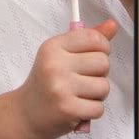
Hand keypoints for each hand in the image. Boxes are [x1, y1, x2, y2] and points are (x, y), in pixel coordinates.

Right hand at [18, 19, 116, 138]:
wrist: (25, 113)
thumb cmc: (46, 82)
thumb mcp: (60, 55)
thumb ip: (87, 40)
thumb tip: (112, 25)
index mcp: (53, 46)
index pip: (93, 38)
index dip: (102, 48)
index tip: (93, 56)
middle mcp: (55, 64)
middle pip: (103, 62)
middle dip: (99, 73)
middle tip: (83, 79)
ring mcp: (61, 87)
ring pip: (104, 86)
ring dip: (97, 94)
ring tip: (79, 94)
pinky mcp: (68, 108)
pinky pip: (99, 108)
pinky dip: (92, 111)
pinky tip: (77, 108)